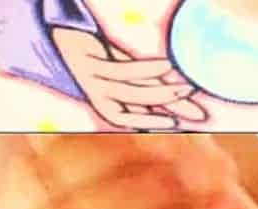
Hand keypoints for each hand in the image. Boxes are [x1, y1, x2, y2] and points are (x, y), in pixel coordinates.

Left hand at [52, 29, 206, 129]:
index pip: (138, 118)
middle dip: (167, 109)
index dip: (160, 123)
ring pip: (132, 94)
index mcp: (109, 103)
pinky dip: (147, 70)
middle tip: (195, 110)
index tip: (186, 124)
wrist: (63, 35)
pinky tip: (167, 66)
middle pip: (137, 109)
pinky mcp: (90, 65)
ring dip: (161, 92)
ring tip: (185, 87)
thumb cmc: (99, 58)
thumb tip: (187, 95)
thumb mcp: (128, 73)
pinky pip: (123, 71)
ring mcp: (94, 82)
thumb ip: (155, 86)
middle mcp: (100, 98)